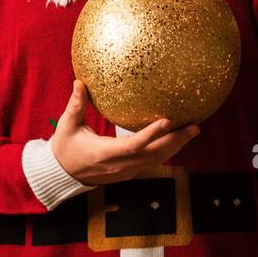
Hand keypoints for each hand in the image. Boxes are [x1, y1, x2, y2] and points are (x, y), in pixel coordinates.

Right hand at [52, 80, 199, 185]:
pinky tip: (178, 138)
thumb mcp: (68, 125)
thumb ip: (76, 105)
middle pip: (154, 154)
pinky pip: (152, 162)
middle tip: (194, 125)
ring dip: (176, 146)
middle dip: (175, 141)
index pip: (134, 145)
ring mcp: (126, 171)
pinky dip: (167, 150)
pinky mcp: (129, 172)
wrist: (63, 174)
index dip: (151, 134)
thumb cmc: (65, 147)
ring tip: (193, 130)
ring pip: (156, 160)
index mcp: (105, 153)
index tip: (167, 121)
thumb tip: (79, 82)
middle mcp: (120, 165)